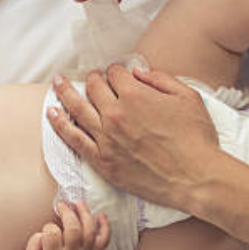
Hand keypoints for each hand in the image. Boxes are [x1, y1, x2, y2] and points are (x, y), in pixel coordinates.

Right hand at [23, 201, 110, 249]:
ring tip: (78, 203)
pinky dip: (105, 226)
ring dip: (85, 213)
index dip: (48, 227)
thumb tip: (45, 230)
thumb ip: (34, 242)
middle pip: (74, 230)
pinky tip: (101, 215)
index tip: (47, 229)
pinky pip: (104, 239)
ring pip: (90, 231)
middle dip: (67, 213)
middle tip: (62, 205)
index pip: (52, 235)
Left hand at [46, 65, 218, 210]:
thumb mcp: (188, 97)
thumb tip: (138, 72)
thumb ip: (161, 79)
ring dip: (65, 93)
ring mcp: (106, 138)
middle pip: (94, 87)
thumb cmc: (197, 139)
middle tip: (92, 79)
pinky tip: (52, 114)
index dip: (116, 70)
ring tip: (57, 83)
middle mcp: (115, 113)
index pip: (115, 73)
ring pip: (77, 108)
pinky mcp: (102, 161)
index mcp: (135, 94)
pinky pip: (73, 139)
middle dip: (93, 79)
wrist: (196, 178)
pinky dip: (60, 125)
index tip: (118, 74)